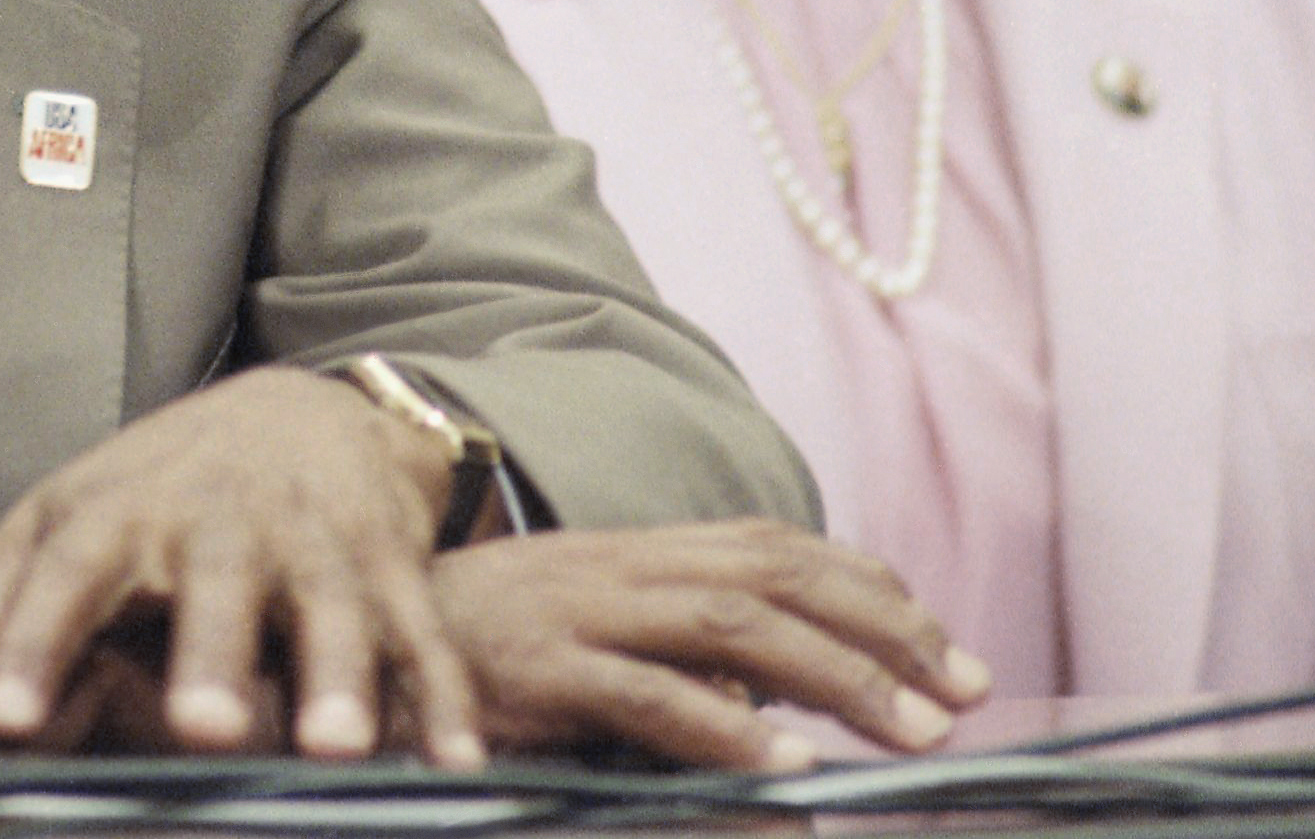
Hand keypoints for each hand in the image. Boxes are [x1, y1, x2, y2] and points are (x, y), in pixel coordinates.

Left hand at [0, 365, 482, 763]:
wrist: (298, 414)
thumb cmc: (157, 492)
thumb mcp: (63, 531)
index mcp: (118, 513)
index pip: (63, 575)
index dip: (26, 643)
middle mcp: (219, 522)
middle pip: (212, 585)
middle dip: (210, 653)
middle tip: (200, 728)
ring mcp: (315, 542)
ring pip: (333, 609)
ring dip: (340, 679)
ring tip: (338, 751)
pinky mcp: (393, 566)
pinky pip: (424, 637)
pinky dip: (444, 699)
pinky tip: (451, 760)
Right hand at [428, 521, 990, 770]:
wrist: (350, 644)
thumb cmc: (480, 655)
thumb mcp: (589, 635)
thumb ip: (678, 655)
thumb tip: (777, 698)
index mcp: (634, 553)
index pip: (775, 548)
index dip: (871, 591)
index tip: (947, 652)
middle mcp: (618, 566)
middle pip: (775, 573)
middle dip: (884, 631)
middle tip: (964, 693)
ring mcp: (578, 611)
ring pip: (733, 623)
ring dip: (837, 676)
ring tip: (911, 730)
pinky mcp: (538, 670)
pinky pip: (646, 695)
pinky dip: (725, 730)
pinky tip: (785, 766)